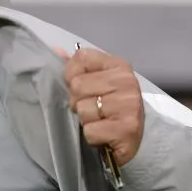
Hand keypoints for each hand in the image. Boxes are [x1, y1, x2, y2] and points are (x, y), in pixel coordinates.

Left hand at [58, 46, 144, 165]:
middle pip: (77, 86)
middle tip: (94, 109)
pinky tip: (104, 134)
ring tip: (100, 121)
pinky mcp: (127, 129)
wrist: (135, 140)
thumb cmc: (111, 108)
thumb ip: (76, 67)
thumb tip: (56, 50)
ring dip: (86, 120)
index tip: (84, 88)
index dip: (73, 75)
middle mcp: (127, 81)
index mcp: (119, 65)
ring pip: (82, 109)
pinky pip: (90, 130)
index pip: (81, 58)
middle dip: (79, 101)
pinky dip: (93, 136)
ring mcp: (129, 105)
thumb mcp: (97, 82)